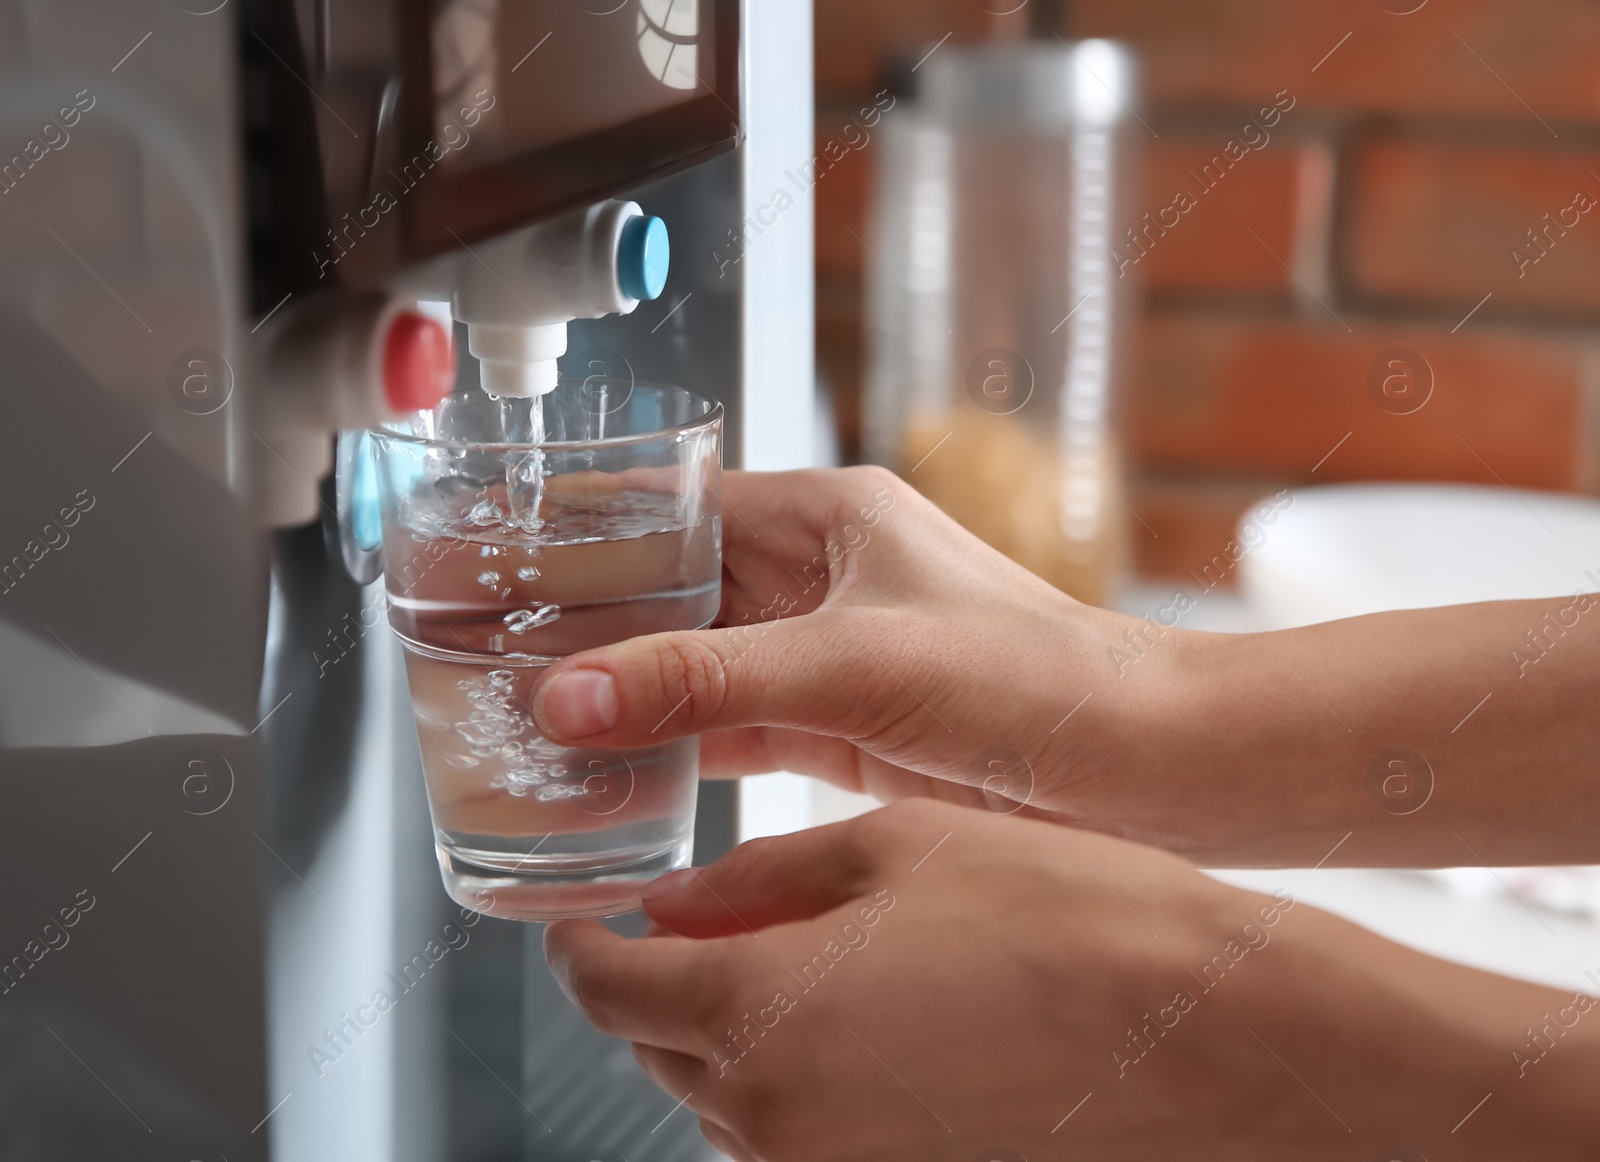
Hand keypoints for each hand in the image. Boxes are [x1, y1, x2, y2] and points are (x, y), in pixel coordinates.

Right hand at [530, 466, 1141, 823]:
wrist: (1142, 769)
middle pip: (672, 592)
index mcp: (827, 517)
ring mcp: (827, 655)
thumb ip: (706, 682)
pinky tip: (616, 777)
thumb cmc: (1036, 681)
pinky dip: (676, 754)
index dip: (586, 534)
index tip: (501, 560)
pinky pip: (732, 730)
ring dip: (626, 696)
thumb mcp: (855, 665)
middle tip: (491, 658)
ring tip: (527, 722)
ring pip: (696, 667)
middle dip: (589, 627)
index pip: (673, 508)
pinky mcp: (841, 728)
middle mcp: (820, 577)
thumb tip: (568, 695)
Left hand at [546, 801, 1599, 1160]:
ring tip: (796, 955)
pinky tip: (861, 1016)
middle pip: (657, 1046)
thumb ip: (757, 882)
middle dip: (657, 981)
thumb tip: (672, 904)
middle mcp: (778, 1117)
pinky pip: (797, 1132)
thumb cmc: (1063, 914)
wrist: (1207, 1029)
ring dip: (728, 1030)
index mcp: (758, 1014)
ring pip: (723, 1096)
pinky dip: (794, 1075)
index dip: (585, 940)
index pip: (607, 986)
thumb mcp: (892, 851)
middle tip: (698, 918)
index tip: (592, 912)